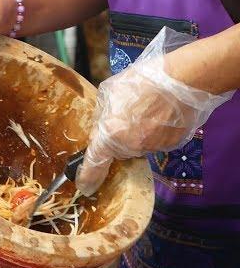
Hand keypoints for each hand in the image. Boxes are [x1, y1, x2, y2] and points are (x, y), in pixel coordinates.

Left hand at [75, 27, 233, 195]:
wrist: (182, 80)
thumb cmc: (142, 82)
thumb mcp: (109, 92)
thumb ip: (101, 115)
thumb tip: (100, 127)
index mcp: (110, 135)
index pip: (95, 163)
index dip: (87, 176)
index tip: (84, 186)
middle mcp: (130, 147)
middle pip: (118, 150)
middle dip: (117, 138)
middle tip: (125, 115)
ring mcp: (152, 148)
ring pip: (137, 146)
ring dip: (137, 133)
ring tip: (146, 109)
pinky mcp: (171, 145)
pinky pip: (155, 143)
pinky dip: (155, 132)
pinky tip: (161, 114)